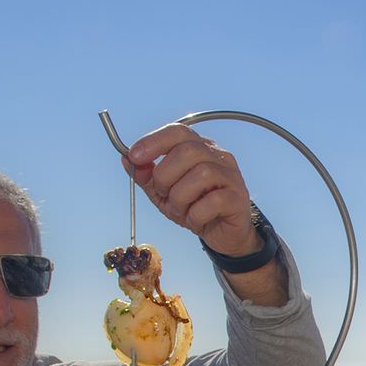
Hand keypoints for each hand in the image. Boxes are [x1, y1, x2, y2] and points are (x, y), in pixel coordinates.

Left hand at [125, 124, 262, 257]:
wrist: (223, 234)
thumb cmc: (195, 208)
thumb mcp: (164, 193)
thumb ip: (147, 177)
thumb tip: (126, 159)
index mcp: (199, 148)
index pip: (178, 131)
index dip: (154, 141)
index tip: (134, 156)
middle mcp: (218, 156)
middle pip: (188, 151)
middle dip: (165, 175)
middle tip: (163, 193)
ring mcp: (231, 176)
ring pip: (202, 174)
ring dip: (181, 197)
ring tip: (180, 210)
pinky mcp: (238, 198)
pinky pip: (214, 201)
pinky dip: (196, 214)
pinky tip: (195, 219)